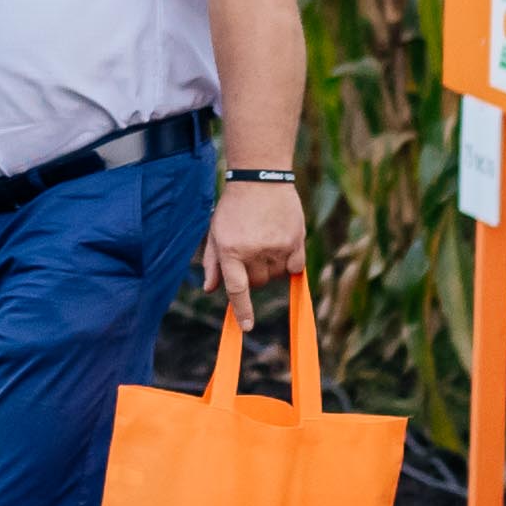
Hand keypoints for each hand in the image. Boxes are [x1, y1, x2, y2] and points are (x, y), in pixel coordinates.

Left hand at [203, 171, 304, 306]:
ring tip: (265, 243)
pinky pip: (295, 268)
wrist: (260, 178)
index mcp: (230, 250)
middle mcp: (254, 251)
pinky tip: (282, 245)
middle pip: (258, 284)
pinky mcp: (295, 240)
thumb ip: (213, 263)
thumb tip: (210, 290)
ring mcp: (276, 246)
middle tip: (250, 254)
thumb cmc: (234, 207)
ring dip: (271, 268)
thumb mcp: (216, 232)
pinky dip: (290, 264)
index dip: (242, 310)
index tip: (247, 327)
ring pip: (276, 276)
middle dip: (253, 276)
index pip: (236, 289)